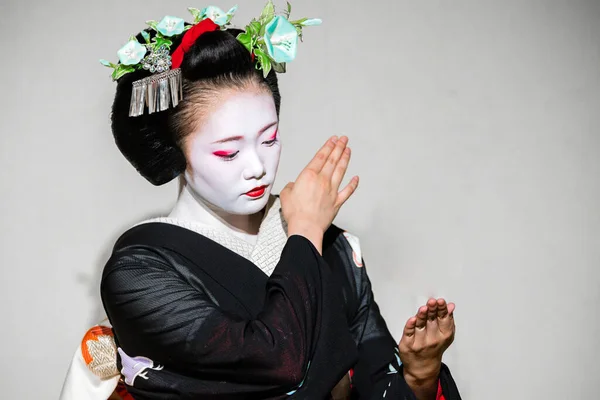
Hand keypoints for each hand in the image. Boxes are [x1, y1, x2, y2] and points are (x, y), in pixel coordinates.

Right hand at [280, 136, 358, 252]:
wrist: (306, 227)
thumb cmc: (295, 213)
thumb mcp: (285, 195)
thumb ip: (291, 187)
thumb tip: (294, 186)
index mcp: (309, 176)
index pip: (321, 157)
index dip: (328, 146)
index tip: (333, 140)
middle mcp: (322, 180)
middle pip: (333, 160)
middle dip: (339, 148)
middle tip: (344, 140)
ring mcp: (332, 191)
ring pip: (341, 171)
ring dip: (345, 159)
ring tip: (348, 150)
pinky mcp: (337, 202)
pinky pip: (347, 191)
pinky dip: (353, 184)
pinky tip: (356, 178)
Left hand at [399, 298, 455, 386]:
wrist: (422, 367)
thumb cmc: (434, 347)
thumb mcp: (445, 334)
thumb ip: (448, 319)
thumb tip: (451, 306)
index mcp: (443, 335)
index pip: (443, 320)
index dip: (442, 310)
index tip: (441, 301)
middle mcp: (432, 340)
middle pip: (432, 322)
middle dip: (432, 311)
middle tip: (432, 301)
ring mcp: (419, 343)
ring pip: (420, 326)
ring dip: (422, 317)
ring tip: (423, 308)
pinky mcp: (407, 345)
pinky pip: (409, 334)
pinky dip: (410, 327)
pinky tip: (412, 319)